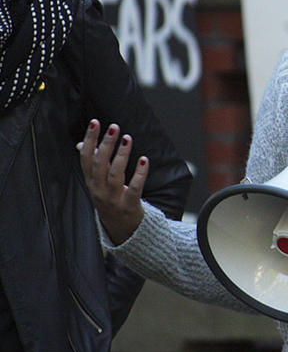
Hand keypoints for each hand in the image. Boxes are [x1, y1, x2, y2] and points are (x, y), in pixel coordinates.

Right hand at [78, 119, 147, 244]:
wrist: (121, 229)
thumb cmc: (109, 199)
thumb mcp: (97, 183)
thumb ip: (92, 164)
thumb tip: (80, 144)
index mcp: (91, 181)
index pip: (86, 158)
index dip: (89, 140)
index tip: (95, 122)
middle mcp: (98, 189)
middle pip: (99, 164)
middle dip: (105, 144)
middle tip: (114, 127)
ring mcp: (113, 198)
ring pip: (115, 174)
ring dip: (121, 155)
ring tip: (128, 138)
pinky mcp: (128, 205)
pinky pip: (134, 188)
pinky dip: (139, 173)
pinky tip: (144, 159)